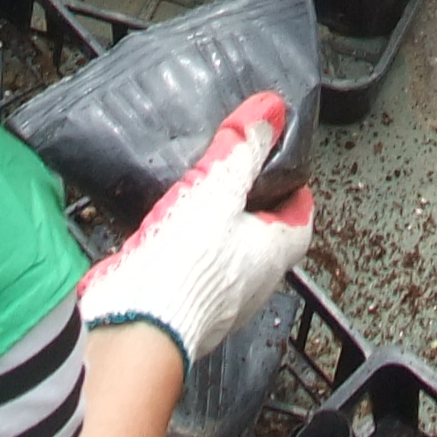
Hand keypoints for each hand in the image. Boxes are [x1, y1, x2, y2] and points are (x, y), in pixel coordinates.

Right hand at [77, 93, 314, 367]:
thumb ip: (242, 149)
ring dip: (216, 231)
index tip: (284, 167)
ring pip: (227, 257)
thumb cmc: (186, 265)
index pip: (300, 218)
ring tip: (197, 199)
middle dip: (253, 208)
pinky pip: (190, 272)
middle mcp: (251, 284)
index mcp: (272, 255)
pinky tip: (161, 233)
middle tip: (238, 177)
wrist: (136, 326)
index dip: (295, 190)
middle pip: (264, 238)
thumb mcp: (217, 190)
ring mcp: (216, 302)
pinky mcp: (180, 308)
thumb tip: (270, 110)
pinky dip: (182, 251)